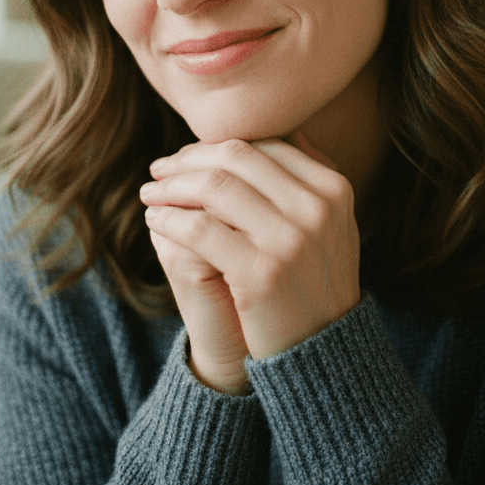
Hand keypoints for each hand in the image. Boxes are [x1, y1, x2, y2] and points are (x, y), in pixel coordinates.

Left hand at [140, 133, 360, 390]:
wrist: (323, 355)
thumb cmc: (315, 285)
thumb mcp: (332, 226)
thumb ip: (310, 179)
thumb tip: (286, 129)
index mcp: (334, 190)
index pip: (264, 147)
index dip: (217, 147)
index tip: (188, 156)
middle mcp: (317, 208)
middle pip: (236, 158)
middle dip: (189, 158)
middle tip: (159, 168)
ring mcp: (291, 239)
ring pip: (214, 188)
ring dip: (172, 186)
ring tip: (150, 193)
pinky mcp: (261, 272)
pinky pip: (199, 229)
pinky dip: (170, 219)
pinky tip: (155, 221)